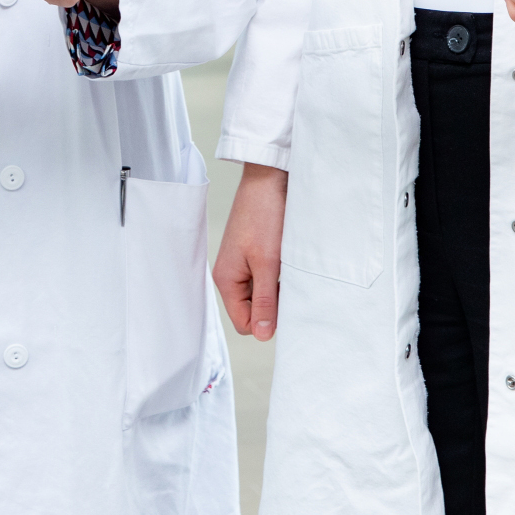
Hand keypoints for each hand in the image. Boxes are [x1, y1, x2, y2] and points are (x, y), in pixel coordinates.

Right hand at [215, 163, 287, 340]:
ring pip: (262, 296)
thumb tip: (262, 335)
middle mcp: (231, 275)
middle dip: (273, 304)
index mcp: (226, 280)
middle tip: (288, 283)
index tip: (284, 304)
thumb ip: (265, 301)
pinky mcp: (255, 255)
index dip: (266, 321)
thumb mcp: (267, 263)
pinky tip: (287, 261)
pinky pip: (267, 280)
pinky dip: (279, 276)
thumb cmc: (264, 215)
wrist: (270, 179)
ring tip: (287, 268)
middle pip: (253, 311)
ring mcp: (243, 265)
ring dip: (278, 289)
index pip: (244, 323)